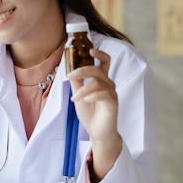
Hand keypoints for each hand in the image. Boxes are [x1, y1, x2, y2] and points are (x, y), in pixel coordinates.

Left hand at [67, 48, 121, 180]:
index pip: (104, 62)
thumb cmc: (90, 113)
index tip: (90, 50)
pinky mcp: (113, 103)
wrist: (97, 132)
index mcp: (101, 80)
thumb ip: (77, 83)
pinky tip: (84, 101)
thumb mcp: (79, 95)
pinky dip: (91, 95)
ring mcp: (111, 93)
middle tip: (71, 76)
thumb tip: (69, 71)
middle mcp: (108, 84)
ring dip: (83, 89)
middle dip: (83, 70)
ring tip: (74, 98)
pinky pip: (103, 94)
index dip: (100, 54)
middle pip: (98, 69)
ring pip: (97, 82)